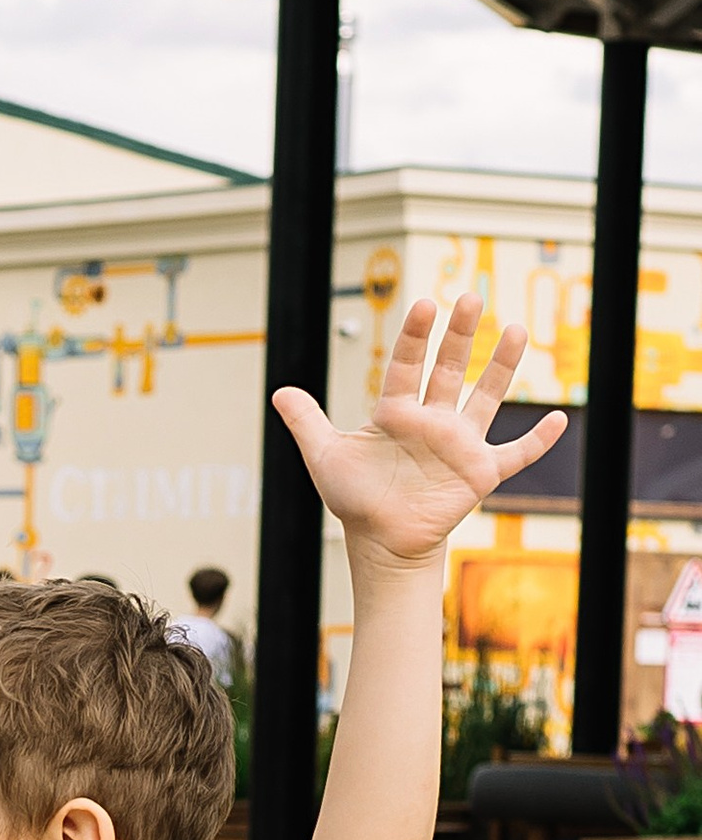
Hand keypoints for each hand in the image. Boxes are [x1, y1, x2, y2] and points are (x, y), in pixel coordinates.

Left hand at [276, 293, 564, 569]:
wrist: (380, 542)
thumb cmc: (355, 499)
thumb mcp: (325, 457)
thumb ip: (307, 422)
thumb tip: (279, 391)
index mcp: (397, 412)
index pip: (407, 365)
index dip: (415, 336)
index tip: (424, 304)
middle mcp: (433, 420)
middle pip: (451, 369)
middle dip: (461, 335)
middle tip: (472, 297)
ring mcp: (459, 444)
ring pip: (487, 398)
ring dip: (503, 367)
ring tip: (518, 330)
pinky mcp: (479, 472)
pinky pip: (516, 455)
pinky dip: (537, 441)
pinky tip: (559, 420)